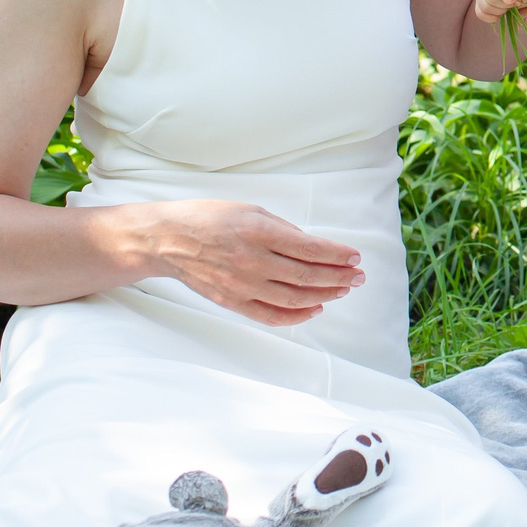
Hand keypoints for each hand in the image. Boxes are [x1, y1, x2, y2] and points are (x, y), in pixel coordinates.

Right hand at [124, 200, 365, 326]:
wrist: (167, 240)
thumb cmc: (210, 218)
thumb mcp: (251, 210)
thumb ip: (283, 230)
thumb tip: (314, 247)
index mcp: (258, 231)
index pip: (310, 248)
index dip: (337, 254)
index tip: (355, 257)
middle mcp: (252, 260)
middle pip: (307, 275)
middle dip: (339, 277)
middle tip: (359, 277)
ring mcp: (241, 285)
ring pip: (294, 297)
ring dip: (324, 295)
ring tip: (343, 290)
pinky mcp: (232, 302)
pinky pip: (270, 315)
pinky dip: (296, 315)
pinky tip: (315, 308)